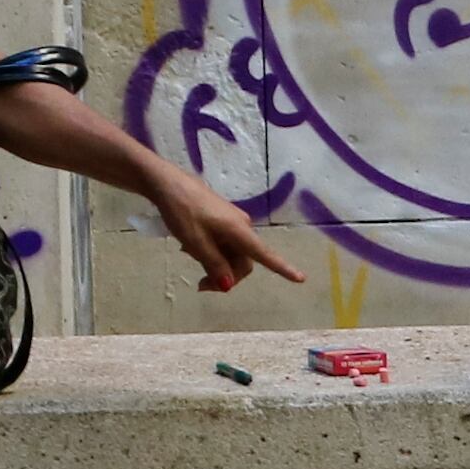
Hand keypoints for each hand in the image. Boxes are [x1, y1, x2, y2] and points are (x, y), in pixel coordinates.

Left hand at [154, 172, 303, 292]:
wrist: (168, 183)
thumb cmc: (183, 212)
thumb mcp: (195, 243)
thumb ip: (214, 264)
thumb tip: (229, 285)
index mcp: (239, 231)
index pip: (265, 255)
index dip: (283, 268)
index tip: (301, 278)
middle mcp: (242, 227)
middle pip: (243, 261)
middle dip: (226, 276)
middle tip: (199, 284)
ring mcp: (232, 222)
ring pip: (231, 253)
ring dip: (214, 263)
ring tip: (187, 254)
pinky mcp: (222, 219)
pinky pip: (223, 243)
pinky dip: (211, 251)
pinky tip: (189, 246)